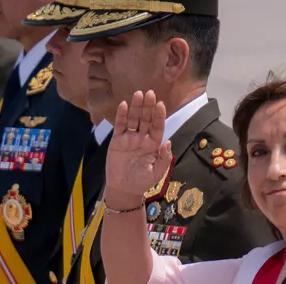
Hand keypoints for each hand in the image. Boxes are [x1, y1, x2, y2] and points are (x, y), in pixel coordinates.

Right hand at [104, 90, 171, 207]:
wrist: (124, 189)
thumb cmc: (142, 182)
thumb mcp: (157, 173)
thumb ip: (164, 158)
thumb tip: (168, 142)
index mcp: (153, 144)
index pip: (158, 126)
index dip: (159, 116)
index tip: (161, 104)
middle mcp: (142, 138)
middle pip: (146, 119)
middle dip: (148, 106)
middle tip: (150, 93)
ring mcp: (129, 138)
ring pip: (133, 119)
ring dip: (136, 107)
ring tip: (138, 94)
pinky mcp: (117, 141)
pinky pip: (120, 126)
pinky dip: (121, 115)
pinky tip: (123, 105)